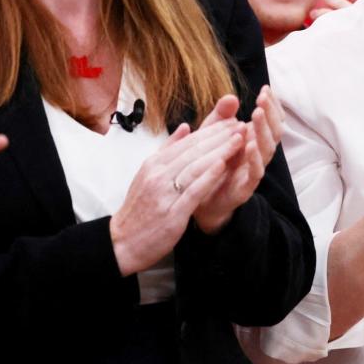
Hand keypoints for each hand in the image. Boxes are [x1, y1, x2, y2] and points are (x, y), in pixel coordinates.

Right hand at [110, 118, 243, 274]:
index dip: (211, 130)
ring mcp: (164, 193)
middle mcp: (158, 175)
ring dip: (220, 151)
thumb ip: (168, 150)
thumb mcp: (148, 174)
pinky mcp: (172, 212)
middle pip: (194, 150)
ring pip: (195, 166)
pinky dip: (208, 176)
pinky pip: (193, 190)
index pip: (188, 142)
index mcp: (154, 164)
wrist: (123, 242)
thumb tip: (186, 127)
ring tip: (239, 139)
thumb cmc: (140, 209)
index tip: (230, 121)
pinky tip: (223, 165)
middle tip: (241, 124)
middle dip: (220, 136)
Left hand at [192, 90, 284, 232]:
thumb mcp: (211, 138)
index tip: (266, 89)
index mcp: (252, 141)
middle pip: (274, 132)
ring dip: (263, 130)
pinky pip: (255, 173)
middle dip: (270, 113)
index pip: (271, 120)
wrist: (199, 203)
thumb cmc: (210, 167)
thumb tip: (231, 96)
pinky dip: (255, 158)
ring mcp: (253, 171)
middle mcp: (258, 154)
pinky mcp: (245, 187)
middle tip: (263, 97)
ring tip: (257, 113)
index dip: (272, 105)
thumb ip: (220, 118)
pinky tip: (250, 145)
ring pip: (268, 149)